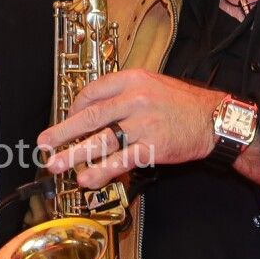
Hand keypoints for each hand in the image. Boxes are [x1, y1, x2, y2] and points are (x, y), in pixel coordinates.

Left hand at [38, 70, 222, 188]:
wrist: (214, 119)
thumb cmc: (182, 103)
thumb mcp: (152, 85)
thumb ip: (124, 95)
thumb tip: (94, 112)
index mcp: (132, 80)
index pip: (93, 92)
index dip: (74, 108)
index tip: (66, 120)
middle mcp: (135, 100)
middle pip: (90, 116)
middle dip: (63, 132)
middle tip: (44, 143)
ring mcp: (143, 124)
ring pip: (101, 141)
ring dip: (75, 154)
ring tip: (56, 164)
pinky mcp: (152, 147)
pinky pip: (121, 160)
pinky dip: (101, 171)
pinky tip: (87, 178)